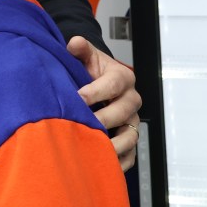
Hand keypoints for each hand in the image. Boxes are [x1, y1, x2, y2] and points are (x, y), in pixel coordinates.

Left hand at [67, 35, 141, 170]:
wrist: (95, 80)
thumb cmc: (89, 68)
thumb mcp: (85, 56)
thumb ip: (80, 49)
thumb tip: (75, 42)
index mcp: (122, 77)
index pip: (113, 84)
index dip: (96, 92)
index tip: (78, 98)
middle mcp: (131, 100)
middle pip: (123, 112)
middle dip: (102, 119)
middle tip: (82, 125)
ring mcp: (131, 121)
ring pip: (130, 136)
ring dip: (113, 144)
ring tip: (94, 149)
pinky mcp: (129, 138)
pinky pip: (130, 154)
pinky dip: (119, 162)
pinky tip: (103, 164)